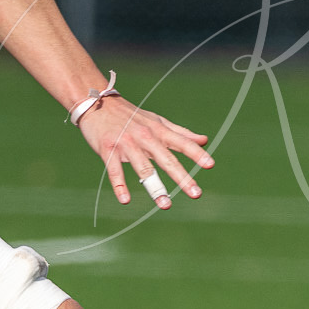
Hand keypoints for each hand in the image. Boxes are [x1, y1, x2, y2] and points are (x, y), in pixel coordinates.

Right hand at [77, 98, 214, 207]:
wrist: (97, 103)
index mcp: (159, 130)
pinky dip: (120, 185)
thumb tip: (204, 140)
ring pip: (144, 168)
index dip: (196, 153)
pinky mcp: (108, 149)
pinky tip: (125, 200)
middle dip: (182, 177)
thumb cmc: (131, 116)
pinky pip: (115, 170)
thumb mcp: (157, 122)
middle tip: (196, 194)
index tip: (210, 165)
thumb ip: (181, 133)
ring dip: (155, 187)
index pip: (182, 143)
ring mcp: (126, 143)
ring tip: (166, 205)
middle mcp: (145, 137)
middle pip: (166, 159)